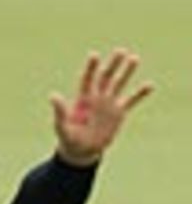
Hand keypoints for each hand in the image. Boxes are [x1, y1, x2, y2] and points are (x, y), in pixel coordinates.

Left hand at [51, 48, 152, 166]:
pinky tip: (150, 85)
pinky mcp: (119, 112)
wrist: (82, 151)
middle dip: (112, 64)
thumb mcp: (62, 127)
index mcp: (82, 98)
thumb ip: (60, 112)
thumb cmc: (69, 139)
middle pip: (105, 77)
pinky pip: (131, 101)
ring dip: (127, 72)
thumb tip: (52, 95)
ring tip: (134, 58)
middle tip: (120, 51)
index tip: (94, 55)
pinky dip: (140, 93)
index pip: (87, 79)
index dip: (90, 68)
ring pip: (119, 84)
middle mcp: (97, 97)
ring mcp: (109, 103)